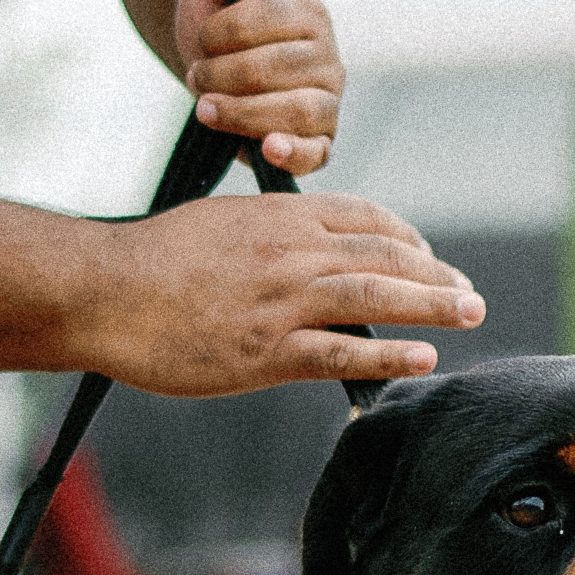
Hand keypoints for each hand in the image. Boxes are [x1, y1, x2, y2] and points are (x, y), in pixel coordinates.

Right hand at [74, 187, 482, 394]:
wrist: (104, 290)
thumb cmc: (151, 260)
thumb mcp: (219, 222)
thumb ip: (265, 231)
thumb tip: (296, 244)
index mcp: (280, 216)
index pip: (366, 218)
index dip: (407, 238)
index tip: (428, 257)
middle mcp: (292, 252)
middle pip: (385, 255)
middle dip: (435, 275)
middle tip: (469, 293)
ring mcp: (282, 302)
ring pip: (375, 297)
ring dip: (432, 306)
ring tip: (470, 313)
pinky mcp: (266, 351)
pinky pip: (341, 352)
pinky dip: (388, 355)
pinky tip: (423, 358)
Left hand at [174, 0, 341, 178]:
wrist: (220, 66)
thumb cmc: (219, 22)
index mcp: (306, 9)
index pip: (273, 15)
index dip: (224, 29)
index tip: (202, 38)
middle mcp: (326, 54)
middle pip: (279, 67)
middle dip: (223, 74)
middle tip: (196, 77)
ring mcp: (326, 98)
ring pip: (297, 110)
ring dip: (241, 112)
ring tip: (204, 109)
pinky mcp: (318, 140)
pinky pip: (316, 152)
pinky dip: (293, 152)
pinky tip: (267, 150)